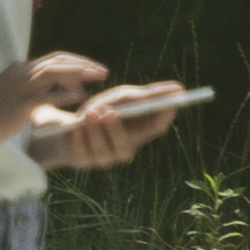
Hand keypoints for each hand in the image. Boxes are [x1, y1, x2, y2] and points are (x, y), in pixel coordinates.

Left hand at [34, 73, 183, 170]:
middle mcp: (123, 150)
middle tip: (110, 112)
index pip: (155, 129)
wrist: (71, 125)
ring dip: (96, 132)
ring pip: (102, 152)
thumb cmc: (102, 110)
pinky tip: (76, 129)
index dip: (161, 118)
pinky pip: (82, 154)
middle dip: (117, 130)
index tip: (164, 105)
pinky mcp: (82, 161)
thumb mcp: (122, 98)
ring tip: (90, 114)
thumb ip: (146, 95)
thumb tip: (178, 88)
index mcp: (138, 134)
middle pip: (125, 146)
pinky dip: (79, 141)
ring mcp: (103, 158)